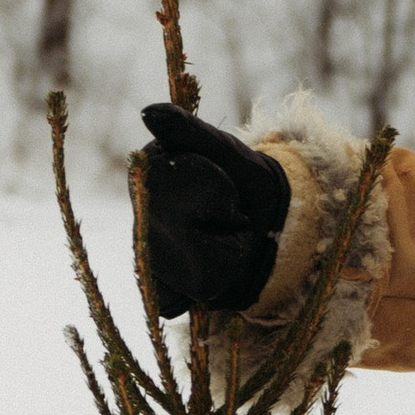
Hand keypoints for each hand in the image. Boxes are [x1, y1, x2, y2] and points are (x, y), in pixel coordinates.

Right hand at [138, 102, 289, 318]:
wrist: (274, 221)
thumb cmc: (244, 179)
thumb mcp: (224, 149)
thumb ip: (187, 129)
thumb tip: (149, 113)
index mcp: (148, 175)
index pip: (165, 186)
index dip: (212, 192)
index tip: (231, 191)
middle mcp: (140, 215)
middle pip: (169, 233)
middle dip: (220, 225)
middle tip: (235, 215)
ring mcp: (150, 255)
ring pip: (176, 270)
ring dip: (222, 256)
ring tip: (228, 239)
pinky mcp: (164, 289)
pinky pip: (175, 302)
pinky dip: (209, 285)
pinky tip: (218, 267)